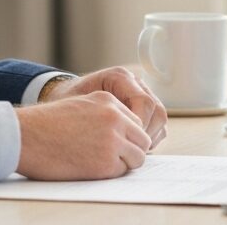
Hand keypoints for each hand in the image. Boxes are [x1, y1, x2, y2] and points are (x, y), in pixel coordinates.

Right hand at [15, 92, 152, 179]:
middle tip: (114, 157)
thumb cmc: (45, 123)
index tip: (116, 144)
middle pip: (142, 139)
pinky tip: (92, 168)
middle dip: (131, 149)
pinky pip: (121, 171)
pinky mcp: (105, 163)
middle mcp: (115, 118)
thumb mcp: (80, 105)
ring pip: (137, 157)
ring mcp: (113, 140)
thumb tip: (121, 130)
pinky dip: (110, 173)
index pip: (135, 121)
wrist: (25, 136)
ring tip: (102, 162)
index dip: (127, 135)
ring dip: (124, 162)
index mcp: (109, 101)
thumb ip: (104, 112)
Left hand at [45, 66, 166, 147]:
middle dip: (146, 134)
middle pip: (157, 110)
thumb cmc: (68, 101)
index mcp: (119, 77)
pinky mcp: (143, 105)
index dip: (139, 126)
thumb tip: (115, 136)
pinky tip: (131, 146)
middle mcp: (135, 82)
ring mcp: (141, 93)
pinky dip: (149, 137)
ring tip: (130, 149)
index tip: (124, 142)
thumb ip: (96, 115)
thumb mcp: (76, 105)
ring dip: (149, 137)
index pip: (144, 102)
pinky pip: (157, 123)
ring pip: (160, 117)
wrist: (66, 95)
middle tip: (129, 150)